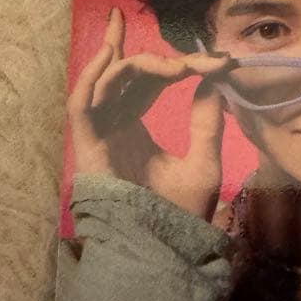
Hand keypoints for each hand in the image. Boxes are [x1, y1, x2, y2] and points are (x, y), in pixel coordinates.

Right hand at [67, 7, 232, 220]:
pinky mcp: (86, 144)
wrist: (159, 247)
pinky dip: (93, 77)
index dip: (180, 65)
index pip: (151, 81)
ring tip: (172, 54)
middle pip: (127, 75)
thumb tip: (213, 81)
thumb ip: (206, 123)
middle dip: (157, 56)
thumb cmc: (179, 214)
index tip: (219, 61)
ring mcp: (99, 133)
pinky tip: (112, 53)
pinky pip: (81, 103)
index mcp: (138, 127)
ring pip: (105, 82)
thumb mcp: (204, 164)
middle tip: (199, 57)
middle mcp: (115, 124)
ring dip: (130, 58)